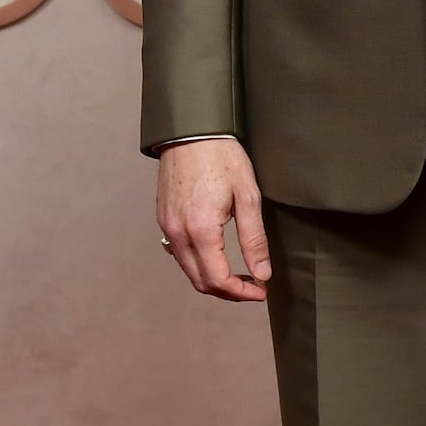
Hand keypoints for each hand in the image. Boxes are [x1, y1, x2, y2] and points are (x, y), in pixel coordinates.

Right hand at [156, 138, 271, 301]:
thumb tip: (262, 273)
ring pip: (188, 270)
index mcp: (201, 230)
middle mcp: (178, 233)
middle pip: (201, 282)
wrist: (192, 132)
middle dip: (229, 292)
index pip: (219, 280)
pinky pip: (179, 254)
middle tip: (253, 286)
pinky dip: (198, 265)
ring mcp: (167, 227)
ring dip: (213, 279)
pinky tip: (217, 257)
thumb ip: (254, 239)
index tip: (260, 291)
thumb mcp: (248, 196)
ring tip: (239, 274)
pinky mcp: (164, 219)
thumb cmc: (222, 158)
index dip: (241, 293)